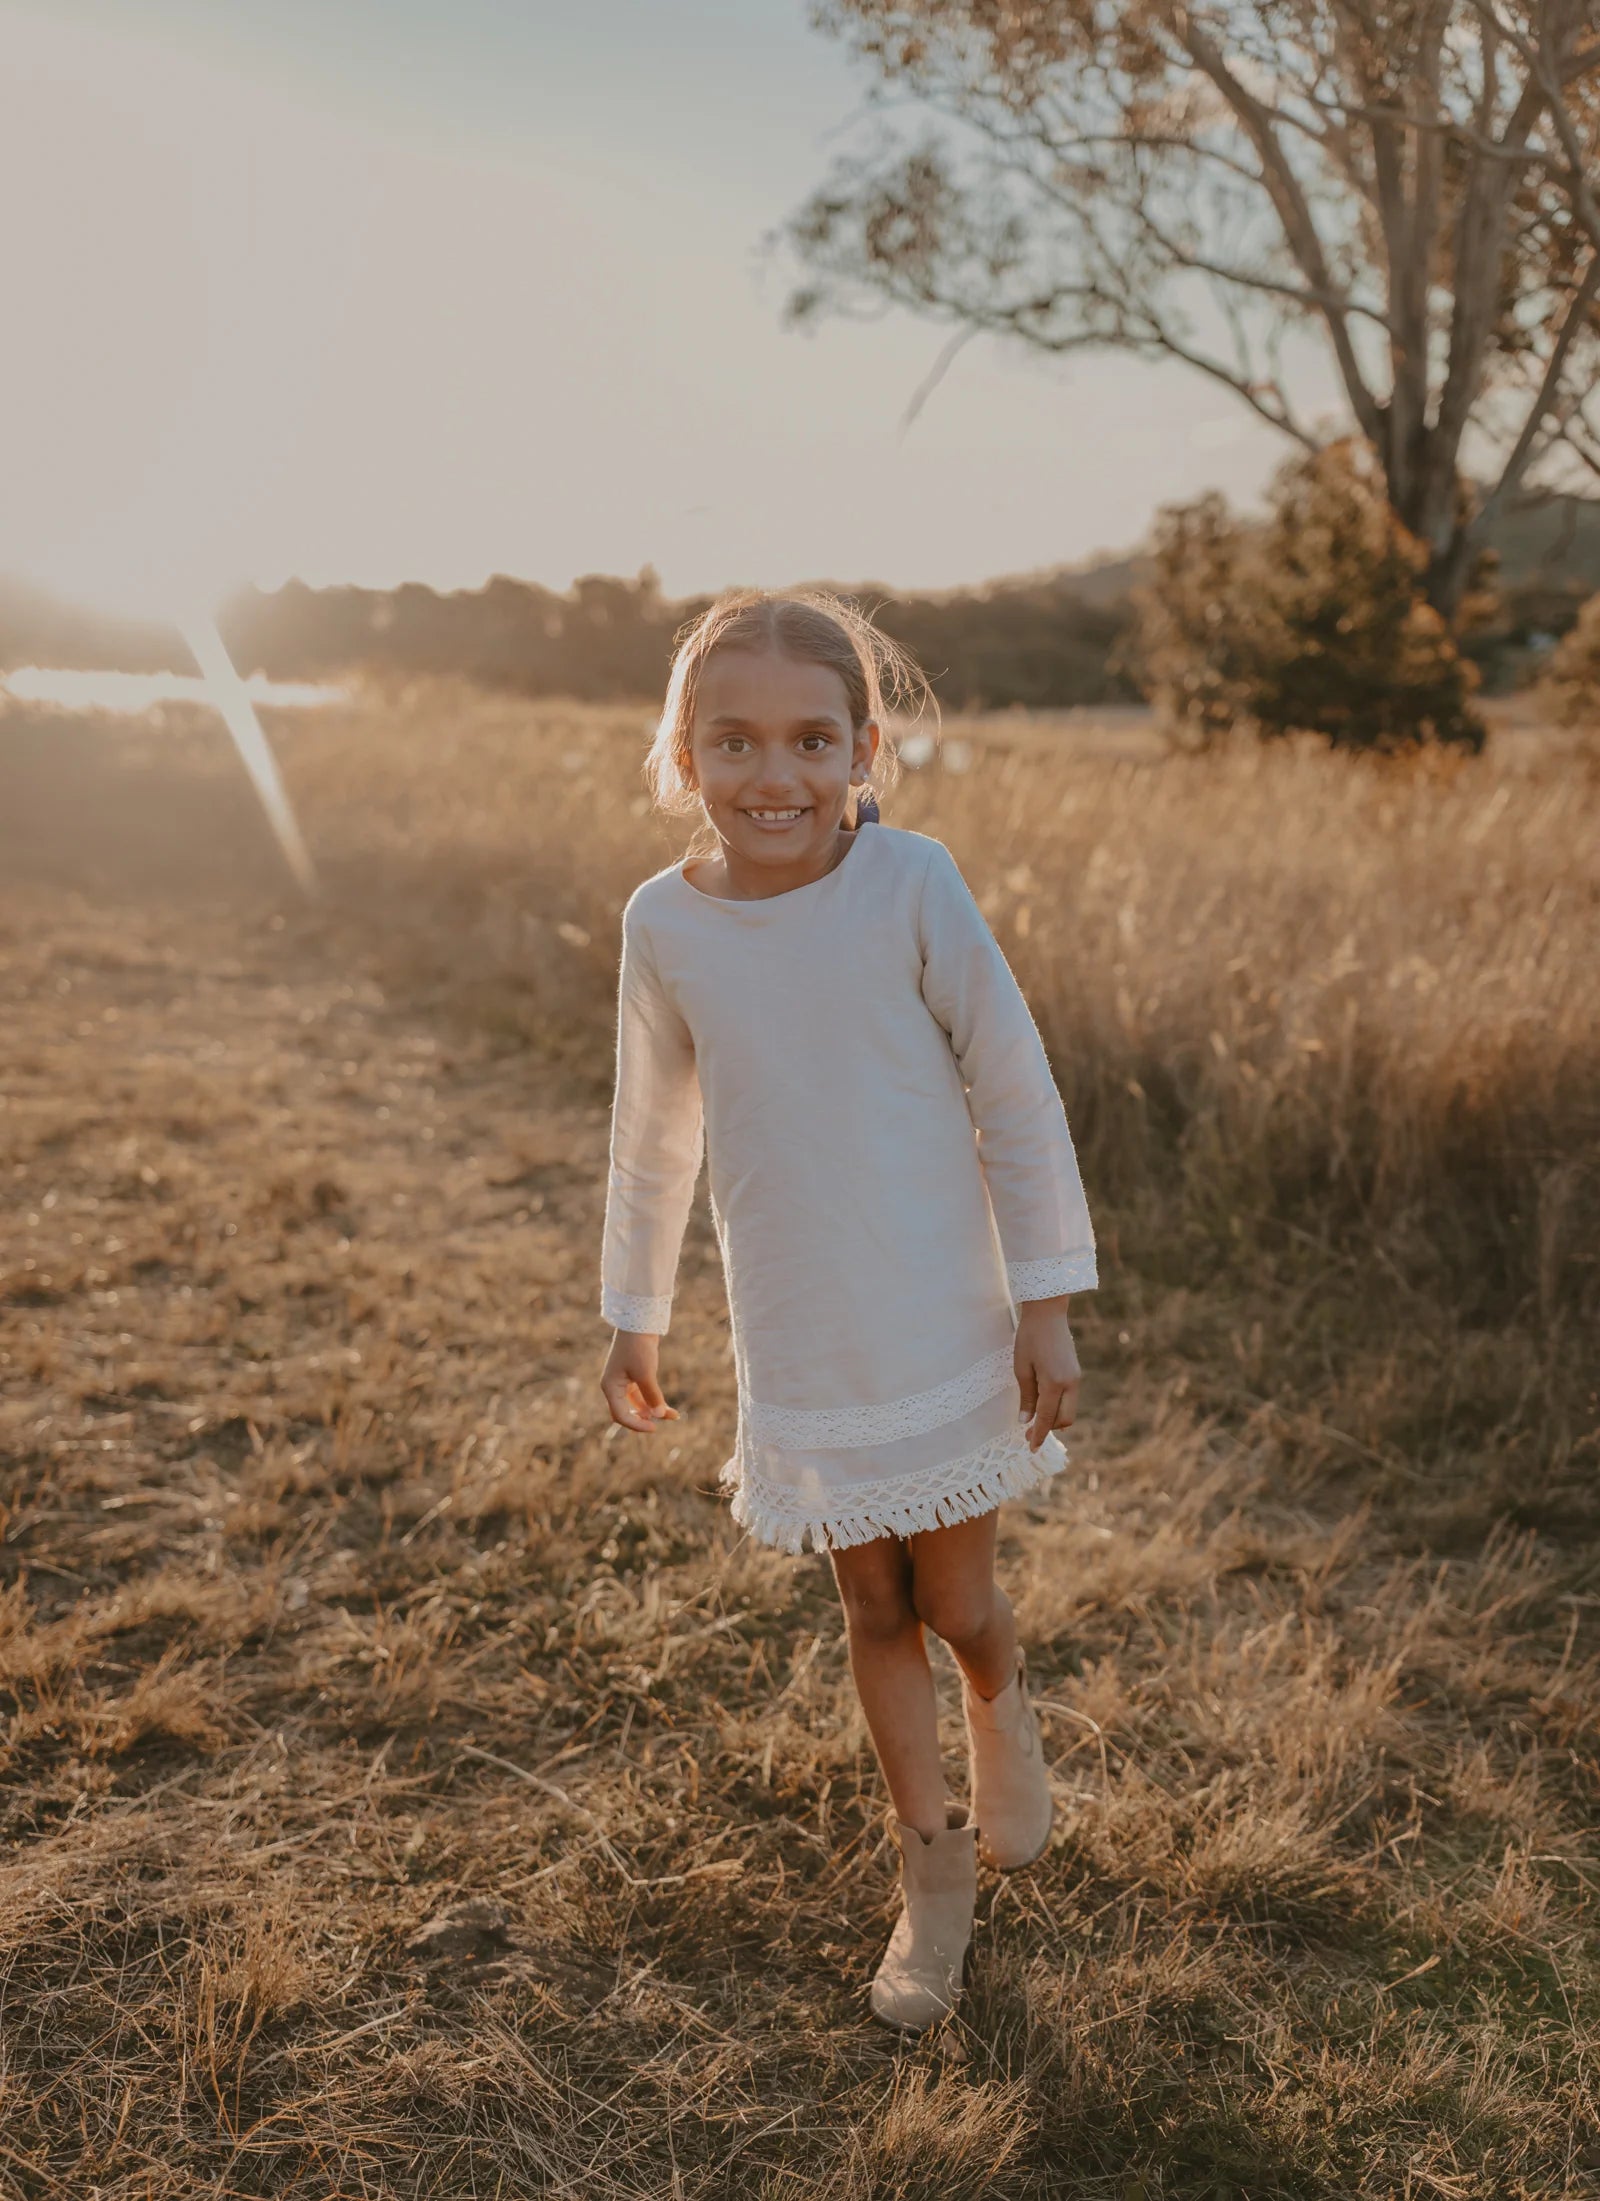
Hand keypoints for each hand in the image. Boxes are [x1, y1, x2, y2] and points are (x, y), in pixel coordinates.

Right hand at [600, 1329, 680, 1435]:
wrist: (638, 1322)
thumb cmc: (638, 1348)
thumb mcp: (646, 1373)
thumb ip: (652, 1396)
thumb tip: (659, 1415)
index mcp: (610, 1387)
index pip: (620, 1415)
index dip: (637, 1425)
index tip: (655, 1427)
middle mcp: (614, 1387)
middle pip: (626, 1412)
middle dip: (643, 1420)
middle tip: (661, 1424)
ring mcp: (623, 1382)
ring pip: (637, 1404)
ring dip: (652, 1411)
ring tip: (673, 1415)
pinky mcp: (634, 1376)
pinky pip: (642, 1395)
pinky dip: (653, 1401)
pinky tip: (668, 1407)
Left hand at [1014, 1295, 1080, 1451]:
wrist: (1048, 1312)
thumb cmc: (1030, 1337)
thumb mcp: (1021, 1367)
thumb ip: (1027, 1396)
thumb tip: (1026, 1421)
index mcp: (1054, 1383)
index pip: (1046, 1418)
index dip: (1038, 1435)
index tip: (1030, 1448)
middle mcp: (1070, 1383)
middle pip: (1064, 1420)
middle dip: (1048, 1429)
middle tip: (1028, 1433)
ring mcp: (1076, 1378)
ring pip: (1069, 1410)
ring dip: (1053, 1418)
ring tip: (1034, 1417)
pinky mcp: (1076, 1373)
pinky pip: (1069, 1398)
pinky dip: (1058, 1406)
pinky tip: (1044, 1403)